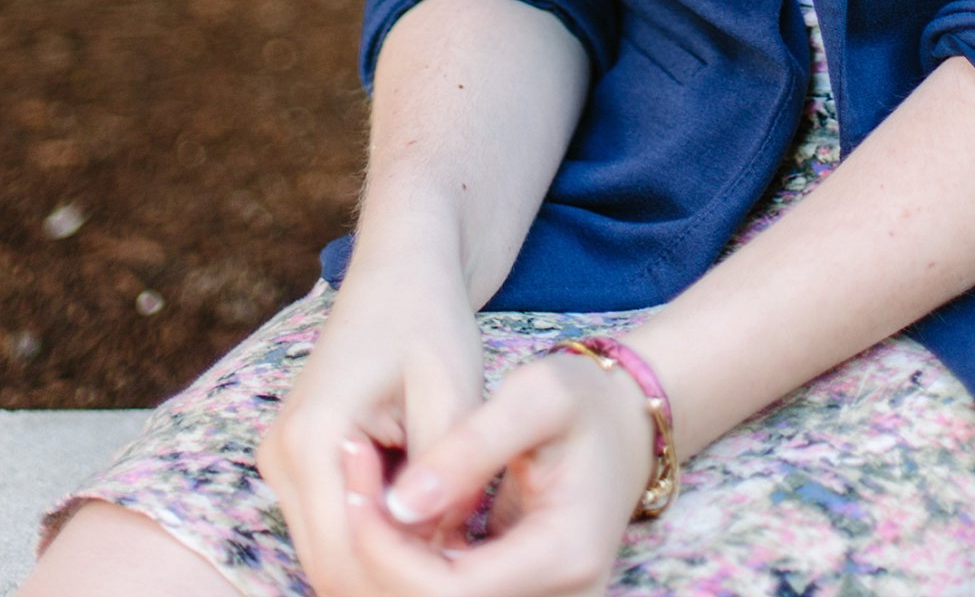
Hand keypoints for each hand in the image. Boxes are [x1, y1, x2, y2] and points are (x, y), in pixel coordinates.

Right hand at [256, 253, 482, 596]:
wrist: (398, 275)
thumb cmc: (427, 323)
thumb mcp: (453, 396)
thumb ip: (446, 479)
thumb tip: (447, 557)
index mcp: (310, 438)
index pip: (342, 559)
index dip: (402, 583)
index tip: (463, 575)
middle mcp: (280, 456)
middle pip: (330, 567)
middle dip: (395, 581)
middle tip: (464, 568)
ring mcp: (282, 462)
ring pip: (330, 555)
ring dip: (389, 564)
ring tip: (453, 545)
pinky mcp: (298, 464)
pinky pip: (334, 530)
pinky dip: (381, 542)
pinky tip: (431, 524)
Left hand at [368, 347, 656, 596]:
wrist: (625, 427)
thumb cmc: (582, 401)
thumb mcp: (534, 396)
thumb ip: (469, 448)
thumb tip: (402, 504)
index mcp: (565, 553)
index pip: (447, 589)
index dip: (384, 548)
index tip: (354, 485)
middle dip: (375, 555)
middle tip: (349, 483)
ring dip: (386, 561)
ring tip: (363, 491)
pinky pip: (448, 593)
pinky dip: (408, 562)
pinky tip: (386, 511)